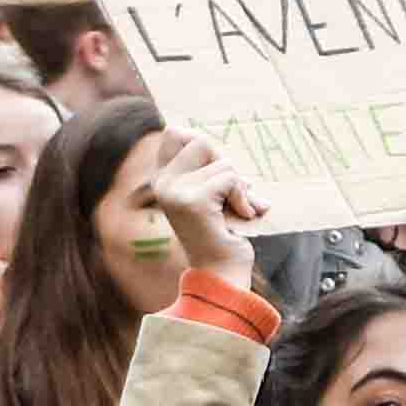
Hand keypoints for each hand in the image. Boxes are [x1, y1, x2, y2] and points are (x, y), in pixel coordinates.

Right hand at [137, 128, 260, 290]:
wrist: (221, 273)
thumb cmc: (223, 231)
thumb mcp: (213, 192)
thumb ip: (209, 167)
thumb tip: (209, 139)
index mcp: (162, 179)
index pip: (174, 133)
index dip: (202, 143)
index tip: (218, 170)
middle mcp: (163, 183)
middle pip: (201, 141)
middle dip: (226, 165)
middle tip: (234, 193)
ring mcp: (175, 192)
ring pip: (223, 163)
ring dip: (240, 187)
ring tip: (239, 210)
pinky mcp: (193, 202)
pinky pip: (230, 179)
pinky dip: (244, 198)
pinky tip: (242, 216)